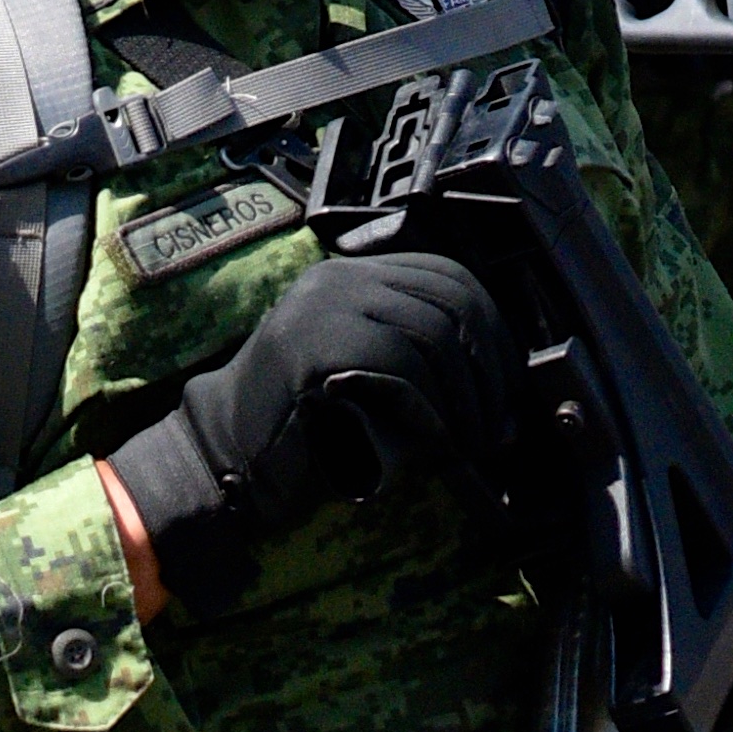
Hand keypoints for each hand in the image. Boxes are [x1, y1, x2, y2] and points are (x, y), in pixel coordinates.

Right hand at [98, 248, 520, 619]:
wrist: (224, 456)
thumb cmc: (304, 429)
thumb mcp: (365, 372)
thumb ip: (414, 353)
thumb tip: (504, 378)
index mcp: (352, 275)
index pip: (449, 277)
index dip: (494, 332)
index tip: (508, 386)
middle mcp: (338, 279)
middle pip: (449, 301)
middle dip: (489, 369)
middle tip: (497, 425)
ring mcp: (322, 308)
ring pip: (432, 334)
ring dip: (466, 397)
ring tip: (471, 442)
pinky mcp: (313, 347)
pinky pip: (399, 366)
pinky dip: (431, 409)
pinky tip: (437, 442)